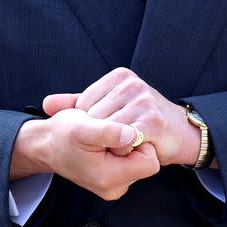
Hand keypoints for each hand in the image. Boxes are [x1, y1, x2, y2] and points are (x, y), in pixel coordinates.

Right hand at [10, 106, 159, 200]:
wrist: (46, 145)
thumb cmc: (61, 135)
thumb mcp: (81, 128)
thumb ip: (109, 132)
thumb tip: (135, 134)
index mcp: (109, 178)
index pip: (150, 161)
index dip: (139, 141)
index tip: (119, 131)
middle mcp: (115, 187)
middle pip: (146, 160)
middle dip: (132, 143)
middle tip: (107, 134)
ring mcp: (115, 185)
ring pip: (139, 159)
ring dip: (126, 144)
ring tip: (103, 138)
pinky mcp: (114, 179)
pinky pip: (131, 162)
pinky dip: (121, 149)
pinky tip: (105, 142)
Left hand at [44, 67, 200, 166]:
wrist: (180, 134)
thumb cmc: (142, 122)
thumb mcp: (108, 107)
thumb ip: (77, 104)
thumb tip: (46, 104)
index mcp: (119, 76)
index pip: (84, 104)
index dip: (90, 124)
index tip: (107, 129)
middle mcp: (131, 84)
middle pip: (94, 118)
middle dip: (100, 135)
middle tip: (117, 140)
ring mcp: (143, 99)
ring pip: (106, 130)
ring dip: (113, 145)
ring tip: (126, 143)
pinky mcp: (151, 120)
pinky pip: (122, 140)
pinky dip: (124, 150)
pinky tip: (135, 147)